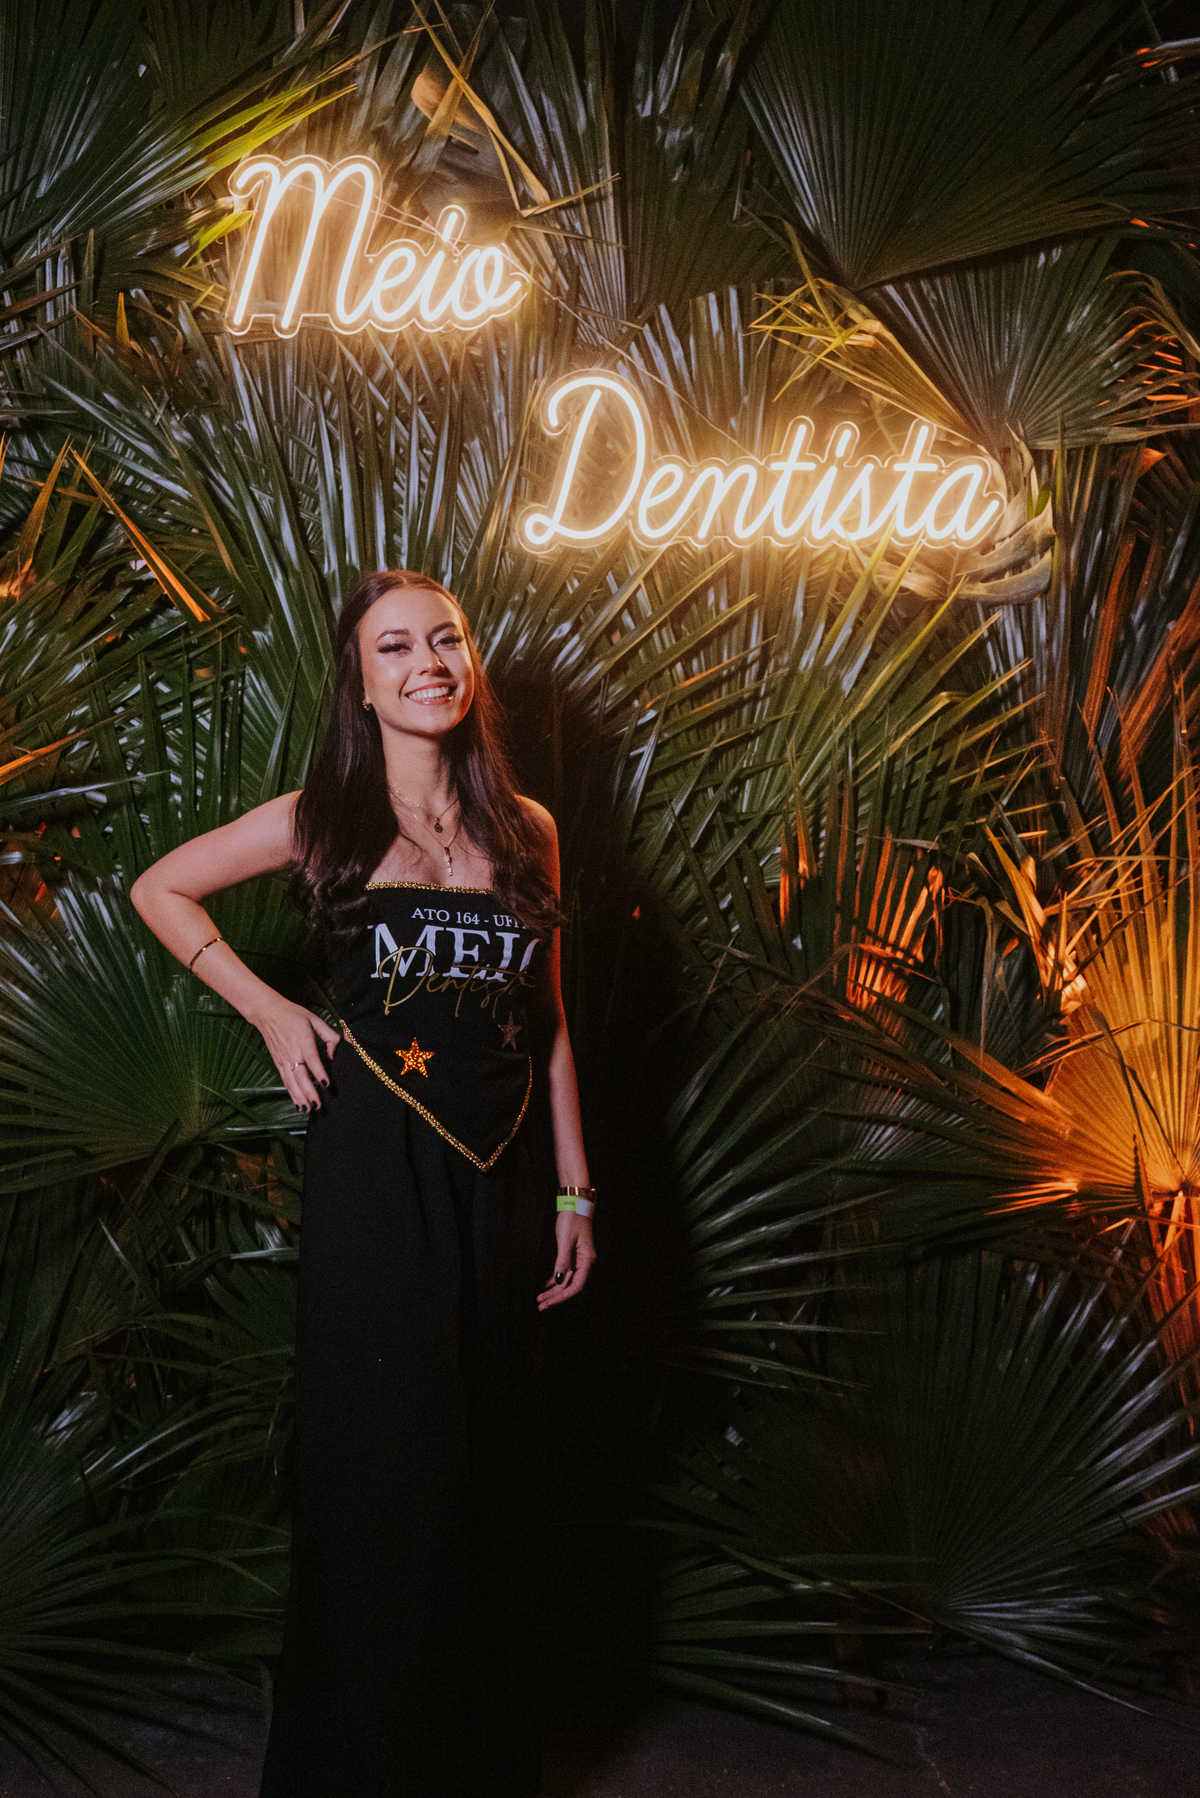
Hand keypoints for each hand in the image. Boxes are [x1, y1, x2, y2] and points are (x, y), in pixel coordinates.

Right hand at [252, 995, 340, 1111]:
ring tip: (308, 1109)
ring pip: (292, 1082)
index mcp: (303, 1041)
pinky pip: (285, 1080)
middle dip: (310, 1092)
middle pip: (301, 1076)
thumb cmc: (294, 1014)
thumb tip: (334, 1053)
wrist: (268, 1013)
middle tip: (318, 1105)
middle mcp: (292, 1052)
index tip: (327, 1085)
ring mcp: (283, 1059)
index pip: (312, 1060)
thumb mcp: (315, 1019)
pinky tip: (297, 1103)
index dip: (319, 1073)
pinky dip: (291, 1093)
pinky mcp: (278, 1062)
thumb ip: (329, 1035)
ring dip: (299, 1097)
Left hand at [537, 1210, 595, 1309]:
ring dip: (554, 1290)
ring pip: (566, 1280)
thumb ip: (562, 1261)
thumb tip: (559, 1281)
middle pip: (570, 1286)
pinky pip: (565, 1272)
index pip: (576, 1286)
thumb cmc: (572, 1219)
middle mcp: (584, 1262)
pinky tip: (546, 1286)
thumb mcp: (565, 1240)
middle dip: (555, 1297)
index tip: (549, 1302)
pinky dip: (556, 1279)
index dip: (562, 1296)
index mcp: (587, 1260)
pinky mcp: (573, 1254)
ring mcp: (578, 1259)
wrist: (575, 1203)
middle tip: (540, 1306)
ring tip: (541, 1299)